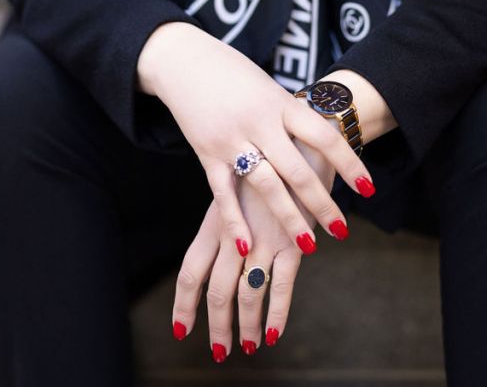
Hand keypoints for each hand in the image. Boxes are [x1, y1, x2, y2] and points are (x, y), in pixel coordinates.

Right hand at [137, 22, 371, 256]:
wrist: (184, 60)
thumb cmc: (233, 72)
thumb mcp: (268, 86)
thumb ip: (289, 115)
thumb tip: (320, 140)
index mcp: (280, 102)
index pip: (323, 136)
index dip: (349, 164)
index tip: (368, 189)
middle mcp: (259, 122)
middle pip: (298, 170)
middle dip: (323, 204)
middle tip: (342, 231)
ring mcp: (232, 140)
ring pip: (266, 187)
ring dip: (289, 219)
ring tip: (309, 246)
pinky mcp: (207, 154)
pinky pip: (223, 194)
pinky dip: (235, 222)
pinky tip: (247, 248)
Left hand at [171, 143, 337, 360]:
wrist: (305, 133)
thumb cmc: (273, 160)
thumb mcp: (242, 186)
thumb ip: (232, 216)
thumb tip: (225, 250)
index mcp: (218, 218)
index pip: (192, 267)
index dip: (185, 302)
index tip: (181, 329)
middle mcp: (237, 231)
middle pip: (217, 288)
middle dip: (217, 325)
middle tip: (220, 351)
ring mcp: (264, 236)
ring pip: (247, 292)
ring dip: (247, 325)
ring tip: (248, 347)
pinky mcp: (294, 239)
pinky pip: (282, 285)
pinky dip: (277, 313)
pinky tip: (273, 333)